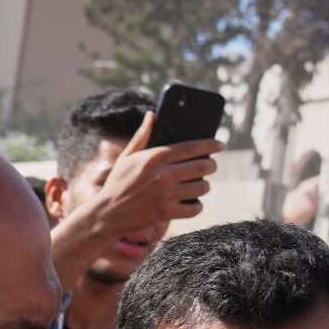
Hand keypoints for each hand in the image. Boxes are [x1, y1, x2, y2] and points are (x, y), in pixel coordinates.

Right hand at [60, 110, 222, 248]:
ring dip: (204, 185)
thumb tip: (152, 114)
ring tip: (200, 184)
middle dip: (211, 165)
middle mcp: (162, 175)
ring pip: (201, 187)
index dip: (210, 145)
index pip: (191, 147)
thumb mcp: (127, 157)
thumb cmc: (117, 183)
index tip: (220, 145)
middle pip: (202, 167)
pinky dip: (197, 206)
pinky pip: (194, 208)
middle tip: (210, 166)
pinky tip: (193, 202)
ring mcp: (166, 195)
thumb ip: (142, 136)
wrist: (107, 214)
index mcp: (154, 157)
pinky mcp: (166, 213)